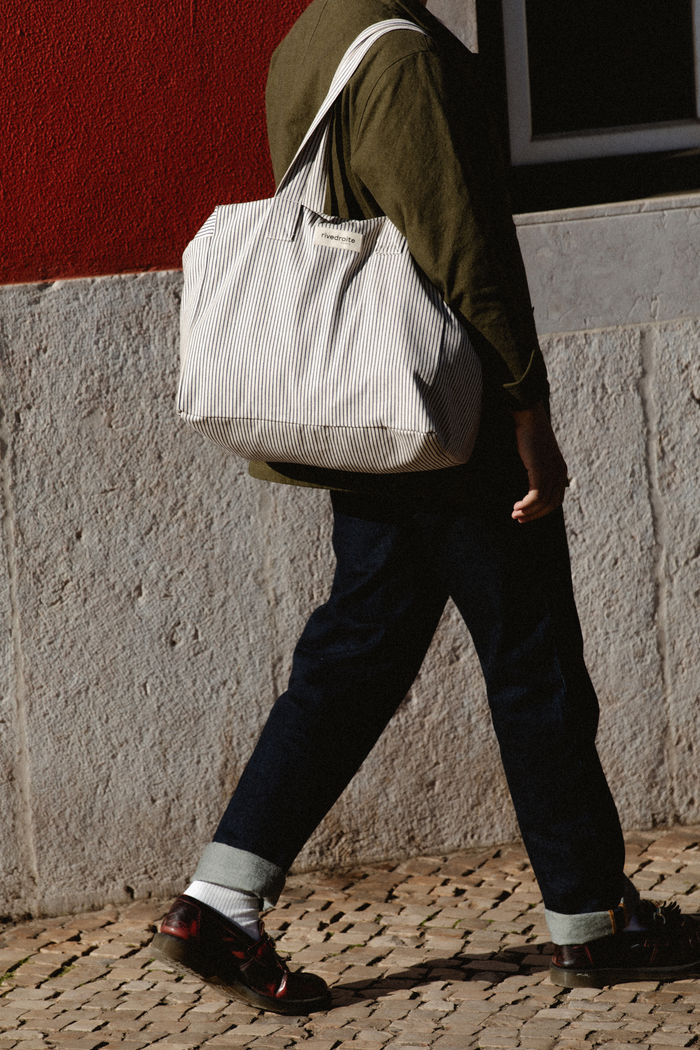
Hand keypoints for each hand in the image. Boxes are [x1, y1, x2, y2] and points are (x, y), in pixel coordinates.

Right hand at [511, 401, 567, 522]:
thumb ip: (539, 468)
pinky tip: (516, 507)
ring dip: (527, 512)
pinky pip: (535, 496)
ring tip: (514, 514)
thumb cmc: (530, 434)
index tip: (527, 514)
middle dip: (535, 515)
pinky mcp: (541, 471)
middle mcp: (560, 474)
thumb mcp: (538, 455)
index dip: (542, 511)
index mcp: (561, 471)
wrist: (529, 419)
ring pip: (541, 503)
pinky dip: (526, 505)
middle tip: (519, 519)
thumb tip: (532, 481)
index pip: (556, 500)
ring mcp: (552, 473)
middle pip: (551, 504)